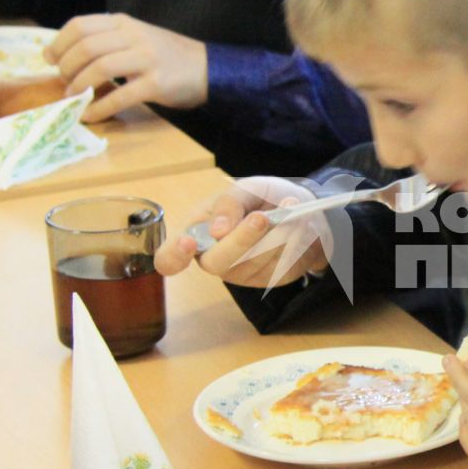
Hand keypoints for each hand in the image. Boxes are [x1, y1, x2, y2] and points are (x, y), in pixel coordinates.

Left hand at [45, 14, 207, 121]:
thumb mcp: (136, 38)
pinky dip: (100, 107)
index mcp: (124, 22)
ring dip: (80, 86)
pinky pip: (120, 96)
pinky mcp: (156, 84)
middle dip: (66, 68)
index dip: (58, 43)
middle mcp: (134, 36)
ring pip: (100, 68)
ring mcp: (147, 59)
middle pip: (86, 47)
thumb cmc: (167, 57)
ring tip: (74, 98)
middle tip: (64, 83)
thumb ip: (107, 42)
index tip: (49, 59)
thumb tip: (67, 56)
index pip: (80, 25)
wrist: (209, 69)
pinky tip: (91, 115)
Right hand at [153, 176, 330, 285]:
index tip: (188, 242)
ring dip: (276, 234)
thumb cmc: (259, 198)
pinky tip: (298, 223)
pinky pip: (278, 266)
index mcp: (195, 233)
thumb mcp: (243, 189)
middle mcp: (212, 258)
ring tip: (290, 206)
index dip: (174, 256)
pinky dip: (291, 241)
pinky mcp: (267, 279)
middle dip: (242, 239)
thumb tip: (217, 230)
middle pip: (218, 262)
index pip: (168, 259)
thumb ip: (228, 203)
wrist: (299, 209)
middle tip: (261, 217)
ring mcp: (240, 273)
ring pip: (253, 262)